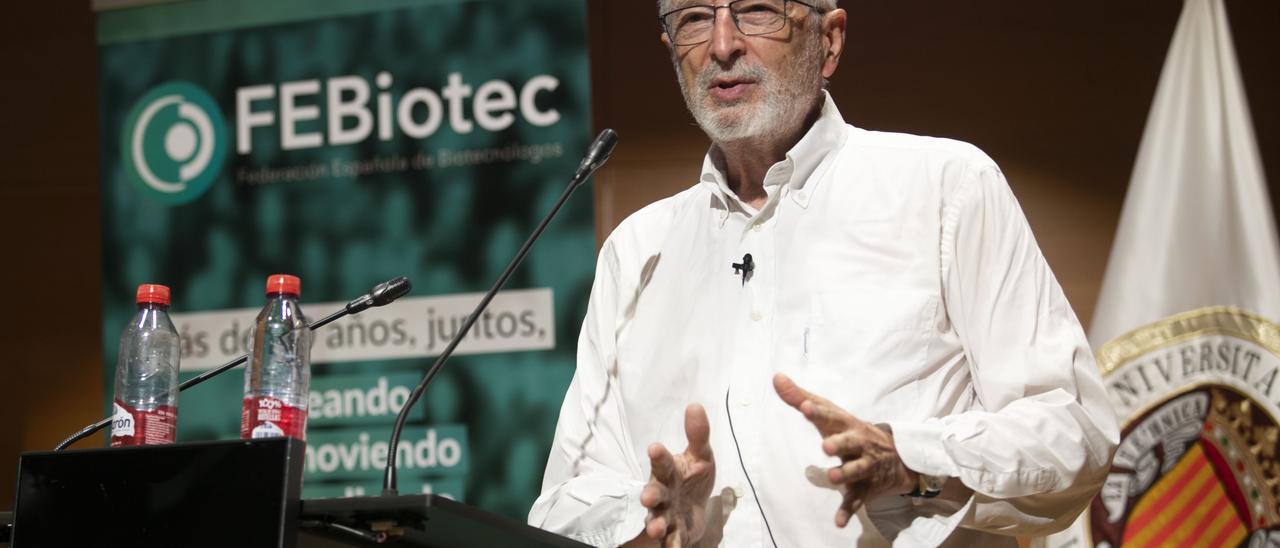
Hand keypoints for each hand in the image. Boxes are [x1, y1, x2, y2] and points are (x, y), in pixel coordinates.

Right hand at [638, 403, 715, 547]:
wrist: (695, 507)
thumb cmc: (692, 477)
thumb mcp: (701, 455)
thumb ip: (698, 434)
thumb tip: (695, 405)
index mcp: (668, 471)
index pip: (662, 462)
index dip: (658, 456)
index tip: (654, 447)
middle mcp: (663, 493)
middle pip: (654, 493)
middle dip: (650, 495)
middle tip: (647, 497)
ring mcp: (666, 514)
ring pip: (657, 519)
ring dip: (655, 524)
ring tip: (654, 529)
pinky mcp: (675, 532)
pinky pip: (672, 540)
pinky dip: (672, 545)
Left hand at [773, 373, 917, 527]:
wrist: (897, 456)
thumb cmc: (851, 431)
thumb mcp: (831, 414)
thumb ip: (801, 398)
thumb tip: (776, 378)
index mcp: (846, 425)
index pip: (831, 416)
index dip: (819, 412)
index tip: (806, 407)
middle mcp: (857, 444)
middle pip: (849, 442)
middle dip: (839, 443)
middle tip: (826, 446)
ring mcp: (863, 466)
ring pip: (855, 470)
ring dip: (844, 474)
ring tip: (832, 477)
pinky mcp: (865, 488)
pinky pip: (856, 500)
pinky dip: (847, 511)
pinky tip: (838, 522)